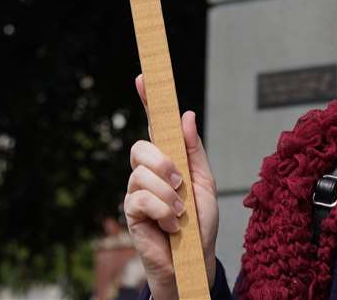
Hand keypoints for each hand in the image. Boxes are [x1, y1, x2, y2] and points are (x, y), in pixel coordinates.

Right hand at [124, 74, 218, 299]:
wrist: (195, 260)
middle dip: (161, 161)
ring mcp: (137, 190)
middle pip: (141, 146)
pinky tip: (171, 224)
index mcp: (168, 157)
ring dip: (167, 193)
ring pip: (141, 173)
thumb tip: (187, 114)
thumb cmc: (200, 223)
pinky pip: (140, 198)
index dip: (148, 100)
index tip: (144, 77)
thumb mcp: (205, 182)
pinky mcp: (131, 212)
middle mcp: (148, 170)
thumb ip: (194, 150)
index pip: (154, 123)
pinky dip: (162, 211)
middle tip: (179, 182)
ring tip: (180, 212)